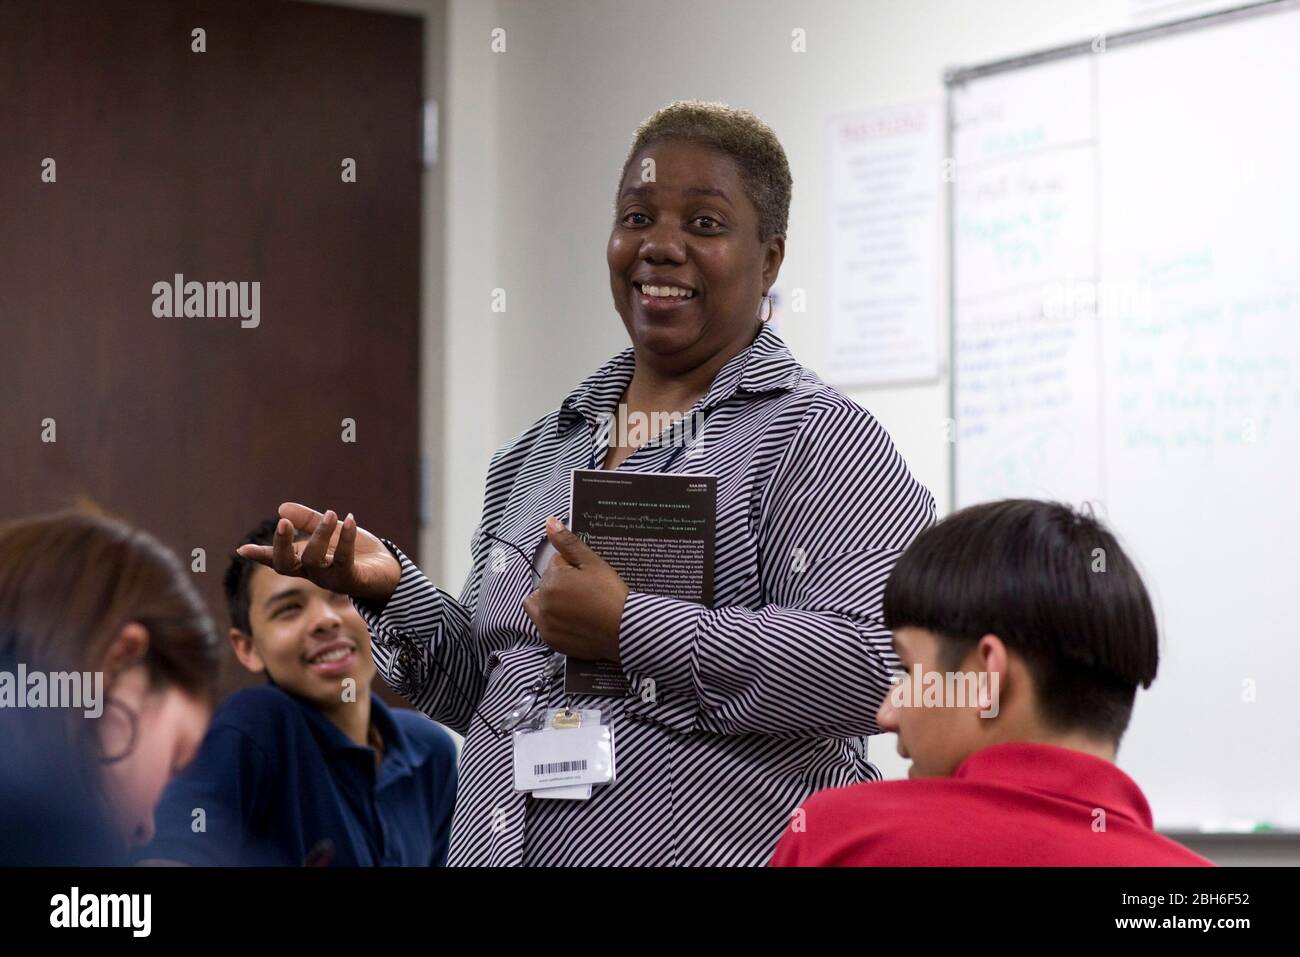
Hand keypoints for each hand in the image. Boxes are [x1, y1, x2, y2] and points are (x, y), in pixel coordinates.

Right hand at [235, 503, 400, 604]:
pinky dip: (345, 538)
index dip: (261, 555)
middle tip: (283, 523)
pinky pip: (344, 560)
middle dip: (282, 545)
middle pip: (287, 565)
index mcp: (305, 563)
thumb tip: (282, 508)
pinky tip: (348, 520)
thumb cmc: (357, 552)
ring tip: (331, 514)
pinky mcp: (352, 579)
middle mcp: (314, 573)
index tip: (242, 549)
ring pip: (315, 560)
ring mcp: (331, 578)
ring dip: (320, 535)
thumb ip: (308, 521)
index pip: (278, 560)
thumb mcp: (331, 532)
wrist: (388, 571)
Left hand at [522, 517, 628, 662]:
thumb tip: (549, 522)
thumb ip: (568, 543)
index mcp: (551, 581)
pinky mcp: (551, 640)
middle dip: (561, 582)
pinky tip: (574, 620)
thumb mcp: (593, 563)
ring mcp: (545, 624)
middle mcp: (542, 603)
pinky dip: (554, 620)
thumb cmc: (611, 594)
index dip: (573, 567)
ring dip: (551, 600)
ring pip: (540, 604)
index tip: (589, 577)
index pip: (555, 564)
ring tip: (576, 605)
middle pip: (546, 583)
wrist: (625, 630)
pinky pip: (544, 624)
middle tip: (586, 591)